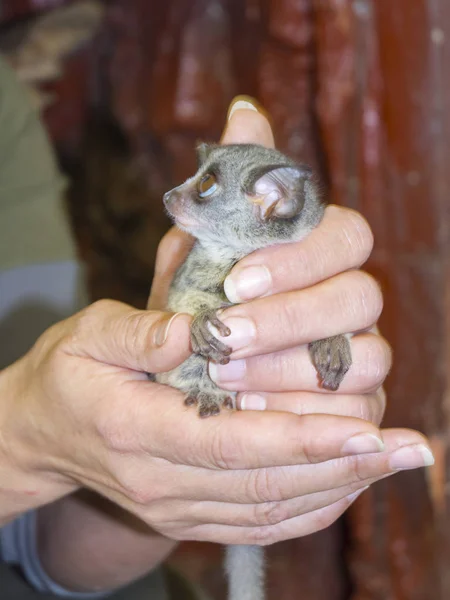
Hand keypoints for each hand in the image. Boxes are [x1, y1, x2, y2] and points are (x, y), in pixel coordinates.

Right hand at [1, 291, 430, 548]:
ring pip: (269, 508)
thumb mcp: (88, 334)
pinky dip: (310, 507)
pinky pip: (258, 522)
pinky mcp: (187, 515)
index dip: (299, 437)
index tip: (364, 431)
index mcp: (132, 427)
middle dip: (340, 465)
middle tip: (407, 449)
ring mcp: (174, 507)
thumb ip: (138, 331)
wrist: (42, 433)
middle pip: (262, 483)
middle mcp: (159, 480)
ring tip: (394, 463)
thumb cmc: (69, 373)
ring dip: (336, 486)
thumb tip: (196, 331)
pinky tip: (348, 485)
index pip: (227, 441)